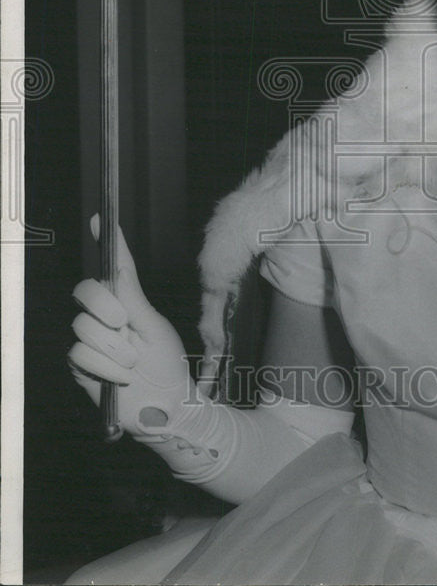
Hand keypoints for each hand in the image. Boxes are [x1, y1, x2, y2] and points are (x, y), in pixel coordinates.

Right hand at [68, 215, 193, 437]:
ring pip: (83, 326)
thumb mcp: (153, 326)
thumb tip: (118, 265)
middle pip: (85, 292)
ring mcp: (90, 340)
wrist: (166, 407)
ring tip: (133, 362)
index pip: (113, 269)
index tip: (101, 219)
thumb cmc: (167, 364)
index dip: (107, 243)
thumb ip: (131, 297)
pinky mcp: (80, 366)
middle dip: (105, 306)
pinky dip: (106, 366)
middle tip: (125, 324)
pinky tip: (121, 376)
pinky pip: (80, 354)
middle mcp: (104, 317)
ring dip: (114, 347)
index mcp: (126, 302)